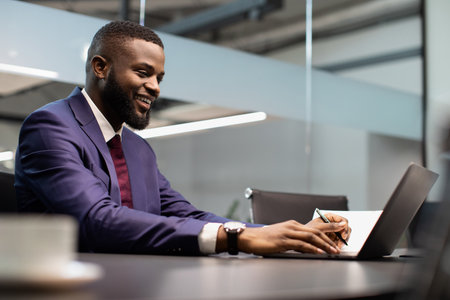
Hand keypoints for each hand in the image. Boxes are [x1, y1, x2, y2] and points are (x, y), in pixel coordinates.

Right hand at [216, 220, 342, 254]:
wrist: (249, 238)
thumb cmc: (264, 239)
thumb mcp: (282, 236)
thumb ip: (294, 239)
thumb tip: (308, 247)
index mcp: (292, 224)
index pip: (314, 227)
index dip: (329, 228)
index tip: (340, 230)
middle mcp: (292, 226)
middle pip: (316, 230)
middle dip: (330, 237)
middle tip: (340, 245)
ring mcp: (288, 233)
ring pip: (311, 237)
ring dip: (324, 244)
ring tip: (333, 251)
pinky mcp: (283, 240)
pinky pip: (301, 244)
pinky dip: (312, 248)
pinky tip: (318, 252)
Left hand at [306, 213, 350, 247]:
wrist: (302, 239)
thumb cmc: (307, 230)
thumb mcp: (319, 228)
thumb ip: (331, 226)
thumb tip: (343, 224)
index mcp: (330, 217)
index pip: (344, 220)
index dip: (345, 228)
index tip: (343, 236)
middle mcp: (333, 224)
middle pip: (346, 229)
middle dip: (344, 237)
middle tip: (340, 244)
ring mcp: (334, 231)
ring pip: (344, 236)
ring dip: (341, 242)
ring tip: (336, 248)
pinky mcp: (333, 239)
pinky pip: (340, 242)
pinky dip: (338, 246)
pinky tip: (333, 249)